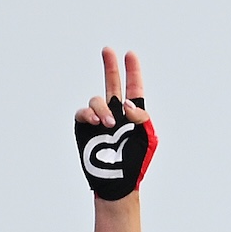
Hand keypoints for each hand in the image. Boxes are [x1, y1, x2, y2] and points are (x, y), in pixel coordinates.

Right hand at [74, 46, 155, 200]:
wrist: (117, 181)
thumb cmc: (135, 163)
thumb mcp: (147, 137)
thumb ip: (141, 116)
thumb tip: (126, 104)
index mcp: (134, 115)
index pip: (134, 89)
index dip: (132, 71)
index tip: (130, 55)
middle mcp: (116, 113)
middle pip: (112, 84)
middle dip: (110, 66)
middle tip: (108, 50)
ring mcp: (99, 120)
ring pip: (97, 99)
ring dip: (103, 109)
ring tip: (109, 124)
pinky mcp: (84, 128)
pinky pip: (83, 112)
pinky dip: (89, 114)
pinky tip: (96, 123)